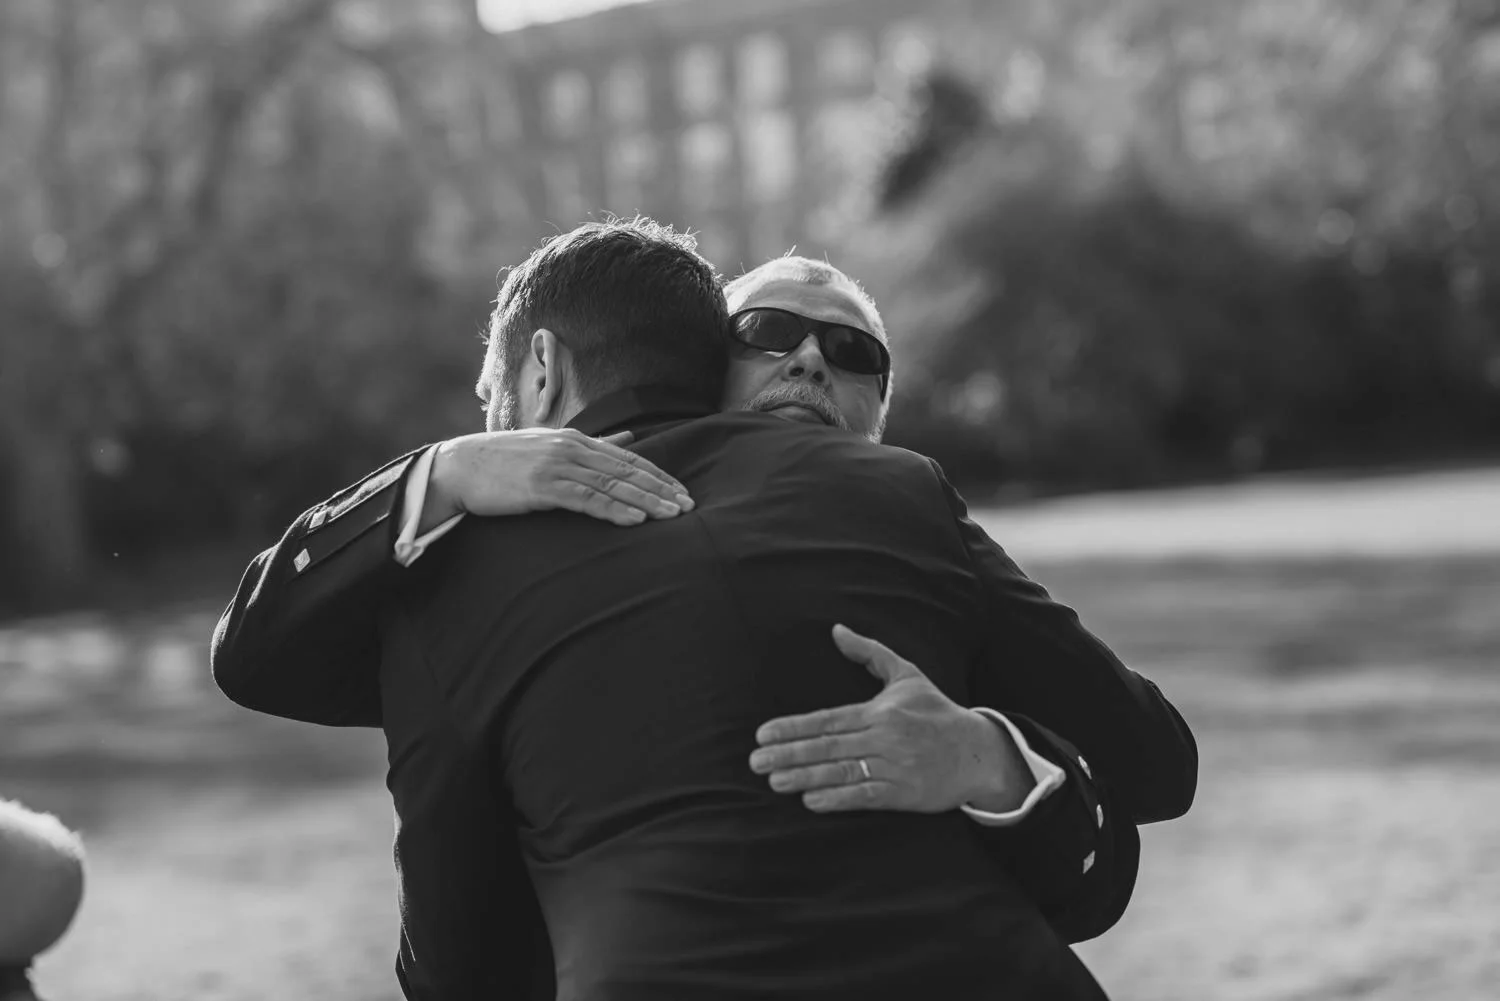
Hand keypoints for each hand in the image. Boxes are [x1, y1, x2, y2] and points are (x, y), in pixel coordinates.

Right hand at [425, 428, 692, 528]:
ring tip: (671, 516)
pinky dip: (612, 509)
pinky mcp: (542, 487)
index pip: (629, 459)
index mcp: (577, 439)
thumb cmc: (506, 462)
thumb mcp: (553, 446)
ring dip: (645, 501)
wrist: (460, 467)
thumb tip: (629, 439)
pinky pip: (585, 499)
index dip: (658, 476)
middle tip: (688, 507)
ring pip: (611, 485)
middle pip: (626, 471)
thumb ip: (594, 445)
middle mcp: (571, 448)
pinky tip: (634, 520)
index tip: (682, 492)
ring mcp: (557, 466)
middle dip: (660, 489)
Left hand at [748, 624, 1033, 813]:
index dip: (793, 727)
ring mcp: (894, 767)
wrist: (978, 752)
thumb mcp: (907, 675)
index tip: (763, 734)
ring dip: (805, 777)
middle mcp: (884, 738)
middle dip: (788, 753)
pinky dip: (838, 799)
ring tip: (774, 781)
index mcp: (880, 712)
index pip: (827, 719)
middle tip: (756, 761)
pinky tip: (811, 800)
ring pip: (841, 772)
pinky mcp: (903, 794)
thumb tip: (836, 629)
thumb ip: (869, 653)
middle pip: (828, 747)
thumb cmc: (937, 712)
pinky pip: (865, 796)